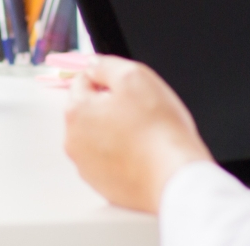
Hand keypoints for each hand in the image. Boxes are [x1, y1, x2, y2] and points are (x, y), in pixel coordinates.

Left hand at [63, 56, 213, 212]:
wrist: (175, 177)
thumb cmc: (158, 129)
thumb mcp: (134, 77)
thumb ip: (106, 65)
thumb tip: (93, 64)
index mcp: (76, 112)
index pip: (83, 81)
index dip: (108, 79)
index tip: (128, 88)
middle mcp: (74, 142)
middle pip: (89, 110)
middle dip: (110, 106)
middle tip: (140, 111)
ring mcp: (87, 167)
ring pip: (99, 136)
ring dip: (116, 131)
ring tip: (144, 135)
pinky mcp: (103, 186)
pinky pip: (110, 161)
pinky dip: (122, 156)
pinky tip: (143, 154)